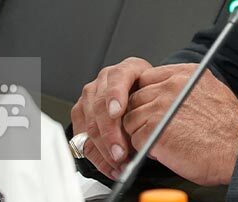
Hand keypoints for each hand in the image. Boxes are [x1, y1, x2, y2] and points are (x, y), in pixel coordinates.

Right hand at [71, 56, 151, 178]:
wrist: (141, 93)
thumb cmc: (151, 94)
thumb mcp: (157, 93)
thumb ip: (152, 104)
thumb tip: (153, 129)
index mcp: (124, 70)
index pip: (117, 79)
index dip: (115, 96)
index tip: (117, 112)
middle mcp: (104, 81)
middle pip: (100, 107)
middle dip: (110, 134)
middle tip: (122, 153)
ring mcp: (89, 97)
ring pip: (90, 125)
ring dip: (104, 150)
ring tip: (119, 164)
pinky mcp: (80, 114)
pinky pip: (83, 139)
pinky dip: (98, 157)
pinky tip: (111, 167)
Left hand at [122, 64, 237, 185]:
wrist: (237, 150)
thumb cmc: (229, 128)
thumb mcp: (213, 92)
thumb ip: (187, 87)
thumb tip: (170, 92)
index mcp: (186, 74)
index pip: (147, 78)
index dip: (147, 96)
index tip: (151, 107)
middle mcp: (172, 86)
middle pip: (136, 97)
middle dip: (141, 115)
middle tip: (153, 129)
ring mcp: (161, 106)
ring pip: (131, 118)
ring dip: (140, 132)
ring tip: (158, 141)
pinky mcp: (153, 130)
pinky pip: (134, 138)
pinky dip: (143, 148)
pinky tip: (161, 150)